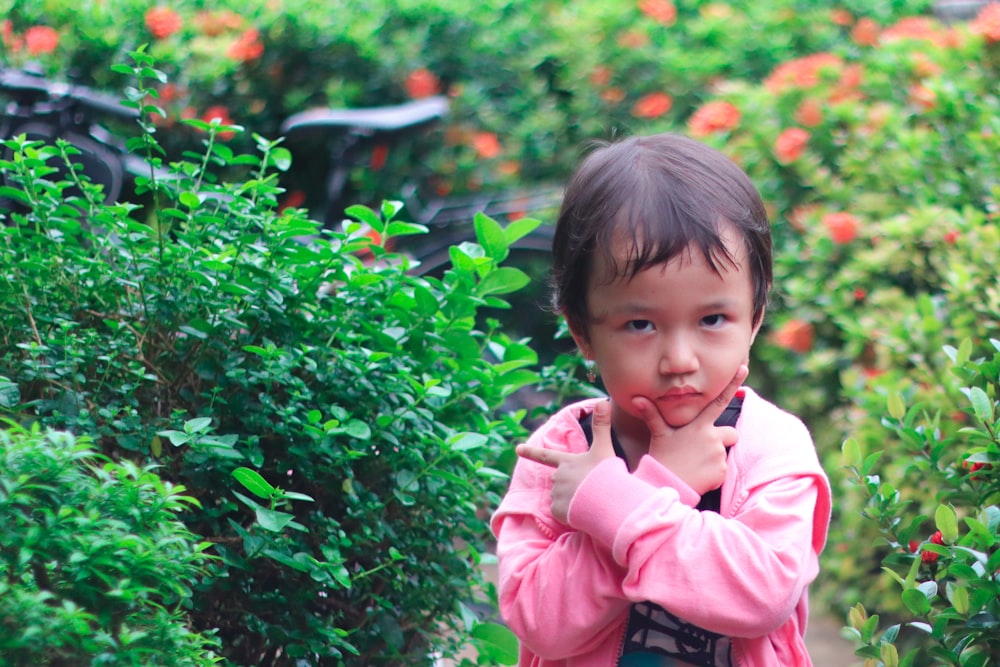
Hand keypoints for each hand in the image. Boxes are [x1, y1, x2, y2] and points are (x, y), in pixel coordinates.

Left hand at [516, 399, 616, 523]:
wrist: (607, 501)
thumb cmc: (605, 474)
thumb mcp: (604, 449)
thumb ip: (602, 426)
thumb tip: (603, 400)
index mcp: (566, 462)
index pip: (545, 456)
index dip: (531, 452)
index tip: (517, 448)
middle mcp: (557, 477)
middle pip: (562, 481)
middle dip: (574, 486)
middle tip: (592, 489)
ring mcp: (556, 495)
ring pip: (563, 499)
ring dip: (574, 501)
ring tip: (591, 501)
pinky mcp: (558, 512)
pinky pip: (564, 514)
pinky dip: (573, 514)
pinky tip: (585, 513)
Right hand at [634, 365, 747, 495]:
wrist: (666, 484)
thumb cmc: (661, 457)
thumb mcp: (658, 434)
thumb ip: (652, 415)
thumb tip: (636, 398)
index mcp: (699, 424)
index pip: (719, 400)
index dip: (732, 383)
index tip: (743, 367)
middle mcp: (712, 436)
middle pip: (731, 433)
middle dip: (722, 439)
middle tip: (700, 449)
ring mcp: (718, 454)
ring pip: (724, 452)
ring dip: (715, 457)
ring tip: (694, 463)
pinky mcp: (721, 471)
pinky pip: (722, 470)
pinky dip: (713, 473)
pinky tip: (698, 474)